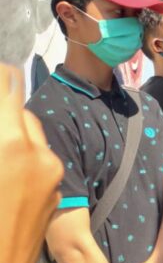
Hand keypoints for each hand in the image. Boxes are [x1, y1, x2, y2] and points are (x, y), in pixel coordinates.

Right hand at [0, 64, 62, 262]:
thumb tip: (1, 118)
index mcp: (11, 145)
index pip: (7, 89)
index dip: (1, 77)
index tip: (0, 71)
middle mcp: (39, 153)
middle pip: (20, 111)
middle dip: (4, 110)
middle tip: (0, 113)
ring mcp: (52, 173)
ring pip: (31, 135)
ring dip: (12, 132)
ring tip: (2, 149)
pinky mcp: (57, 191)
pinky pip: (40, 159)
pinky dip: (22, 154)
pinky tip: (6, 172)